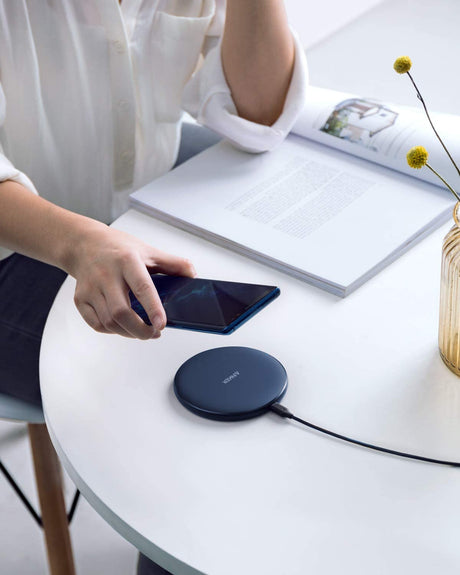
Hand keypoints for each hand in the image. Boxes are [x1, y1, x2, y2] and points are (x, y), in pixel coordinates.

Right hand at [67, 224, 195, 338]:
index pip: (142, 287)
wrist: (85, 244)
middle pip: (121, 312)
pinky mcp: (80, 299)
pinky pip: (97, 324)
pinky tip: (123, 326)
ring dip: (128, 332)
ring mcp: (91, 288)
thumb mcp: (148, 250)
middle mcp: (106, 275)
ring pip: (109, 322)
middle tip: (154, 333)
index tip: (161, 324)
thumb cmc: (118, 248)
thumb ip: (172, 263)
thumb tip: (192, 274)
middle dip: (140, 330)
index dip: (153, 308)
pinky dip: (113, 331)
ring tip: (142, 331)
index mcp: (127, 261)